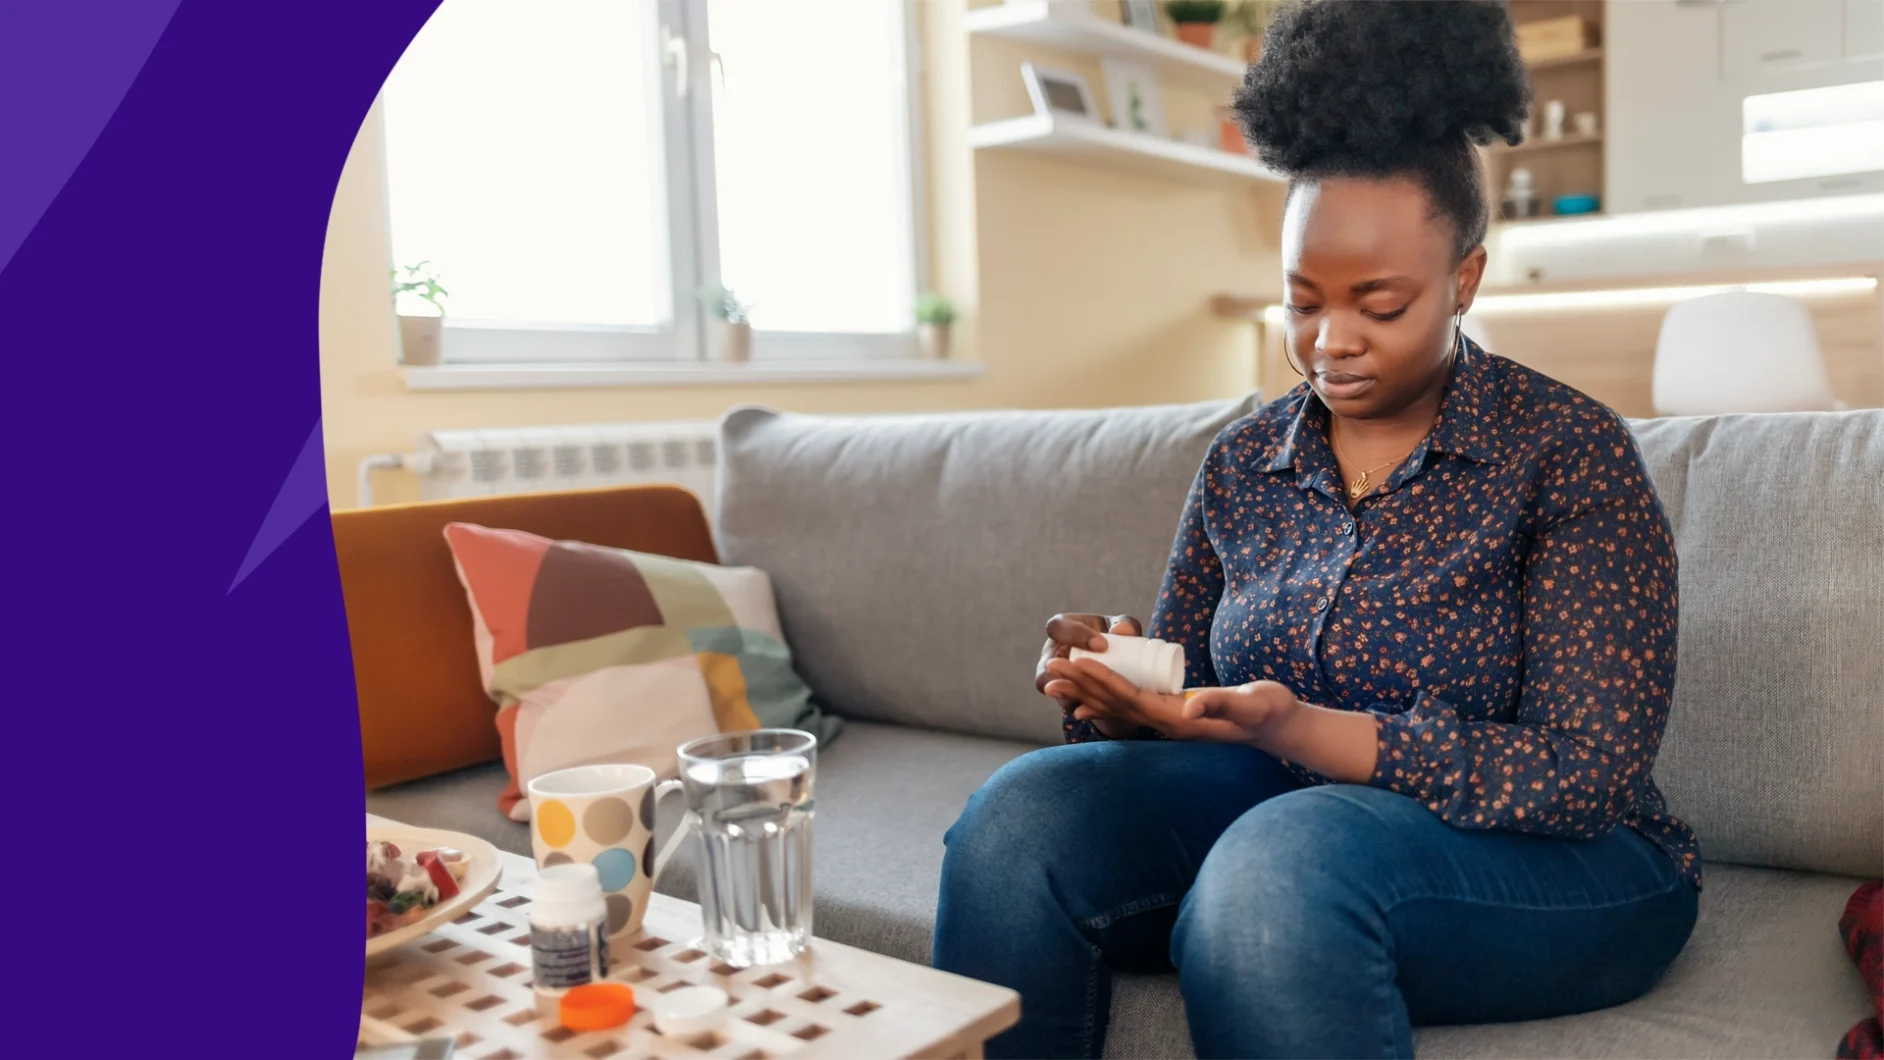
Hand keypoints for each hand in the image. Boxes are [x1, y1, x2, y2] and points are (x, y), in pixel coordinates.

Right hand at [1036, 613, 1140, 737]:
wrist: (1119, 664)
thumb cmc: (1116, 638)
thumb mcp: (1123, 629)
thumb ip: (1125, 626)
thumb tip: (1122, 630)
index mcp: (1066, 627)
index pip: (1058, 627)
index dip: (1075, 636)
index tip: (1101, 645)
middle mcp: (1054, 652)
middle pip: (1047, 661)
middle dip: (1062, 670)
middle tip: (1085, 673)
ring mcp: (1054, 676)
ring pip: (1049, 686)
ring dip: (1063, 692)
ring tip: (1079, 697)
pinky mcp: (1064, 696)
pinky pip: (1064, 702)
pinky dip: (1076, 706)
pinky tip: (1089, 710)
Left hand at [1044, 659, 1301, 745]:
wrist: (1280, 727)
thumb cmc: (1268, 710)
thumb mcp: (1250, 703)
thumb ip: (1221, 703)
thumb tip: (1189, 705)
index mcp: (1178, 719)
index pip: (1129, 697)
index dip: (1100, 679)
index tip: (1074, 664)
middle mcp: (1167, 723)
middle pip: (1114, 703)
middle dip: (1082, 685)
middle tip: (1050, 669)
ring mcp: (1168, 721)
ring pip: (1118, 706)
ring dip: (1086, 693)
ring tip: (1056, 682)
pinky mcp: (1172, 713)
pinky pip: (1131, 706)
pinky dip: (1106, 699)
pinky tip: (1086, 699)